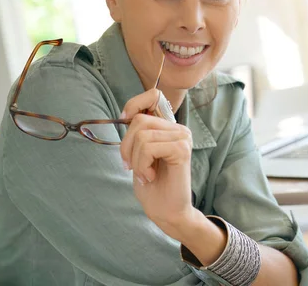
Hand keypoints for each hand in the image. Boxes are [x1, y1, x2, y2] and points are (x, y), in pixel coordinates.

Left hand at [119, 89, 194, 238]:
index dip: (135, 103)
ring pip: (142, 135)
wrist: (166, 212)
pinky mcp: (182, 150)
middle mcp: (179, 129)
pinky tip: (151, 176)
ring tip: (144, 173)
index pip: (154, 95)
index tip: (124, 119)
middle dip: (126, 145)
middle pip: (139, 120)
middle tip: (131, 165)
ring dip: (135, 160)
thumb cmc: (151, 184)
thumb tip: (128, 114)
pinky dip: (142, 165)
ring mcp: (183, 138)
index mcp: (169, 127)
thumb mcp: (139, 153)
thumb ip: (138, 133)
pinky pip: (149, 148)